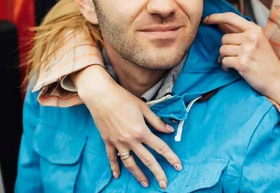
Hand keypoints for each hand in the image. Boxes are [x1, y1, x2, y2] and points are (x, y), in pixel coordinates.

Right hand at [73, 65, 181, 188]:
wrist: (101, 96)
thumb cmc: (123, 99)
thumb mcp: (143, 108)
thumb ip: (157, 121)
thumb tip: (170, 129)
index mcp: (141, 131)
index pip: (160, 147)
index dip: (171, 157)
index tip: (178, 166)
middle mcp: (131, 140)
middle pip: (147, 160)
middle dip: (157, 173)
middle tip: (164, 184)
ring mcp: (118, 143)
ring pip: (130, 163)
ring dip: (138, 175)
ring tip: (145, 183)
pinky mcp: (108, 141)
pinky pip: (112, 157)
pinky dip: (114, 167)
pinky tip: (117, 175)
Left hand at [203, 12, 279, 117]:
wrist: (277, 80)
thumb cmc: (266, 60)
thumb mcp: (257, 41)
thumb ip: (240, 32)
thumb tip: (219, 23)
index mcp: (255, 29)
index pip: (230, 17)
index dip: (215, 17)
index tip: (206, 20)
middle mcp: (251, 37)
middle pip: (224, 38)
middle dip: (225, 48)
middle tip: (234, 55)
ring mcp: (247, 50)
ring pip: (222, 50)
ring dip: (225, 58)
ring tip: (235, 63)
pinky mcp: (242, 63)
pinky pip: (224, 62)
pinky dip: (225, 67)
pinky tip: (233, 69)